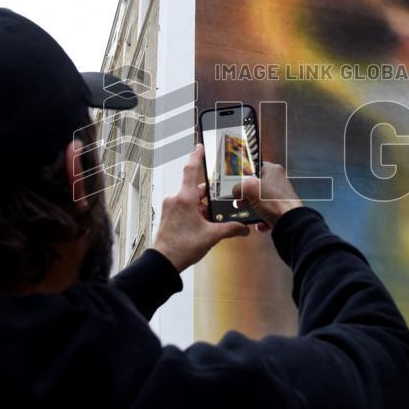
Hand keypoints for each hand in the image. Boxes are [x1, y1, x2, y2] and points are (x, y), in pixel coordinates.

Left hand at [152, 144, 249, 272]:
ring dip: (202, 206)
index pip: (191, 169)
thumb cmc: (182, 247)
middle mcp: (176, 199)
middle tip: (219, 202)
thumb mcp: (211, 237)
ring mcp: (171, 206)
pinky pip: (184, 206)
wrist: (164, 262)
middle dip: (208, 195)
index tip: (200, 146)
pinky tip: (202, 225)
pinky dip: (194, 211)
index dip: (197, 156)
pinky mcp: (169, 215)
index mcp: (185, 198)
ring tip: (210, 221)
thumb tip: (244, 228)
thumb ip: (230, 229)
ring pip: (190, 199)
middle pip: (195, 188)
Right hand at [232, 162, 302, 230]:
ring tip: (247, 212)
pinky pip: (266, 213)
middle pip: (256, 185)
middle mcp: (278, 181)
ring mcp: (280, 196)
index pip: (255, 166)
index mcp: (273, 170)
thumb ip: (238, 187)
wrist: (290, 221)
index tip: (237, 182)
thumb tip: (236, 193)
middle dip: (246, 194)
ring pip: (260, 200)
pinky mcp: (281, 210)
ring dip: (252, 208)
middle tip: (240, 200)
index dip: (244, 173)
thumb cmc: (273, 201)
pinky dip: (261, 218)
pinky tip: (259, 223)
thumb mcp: (249, 188)